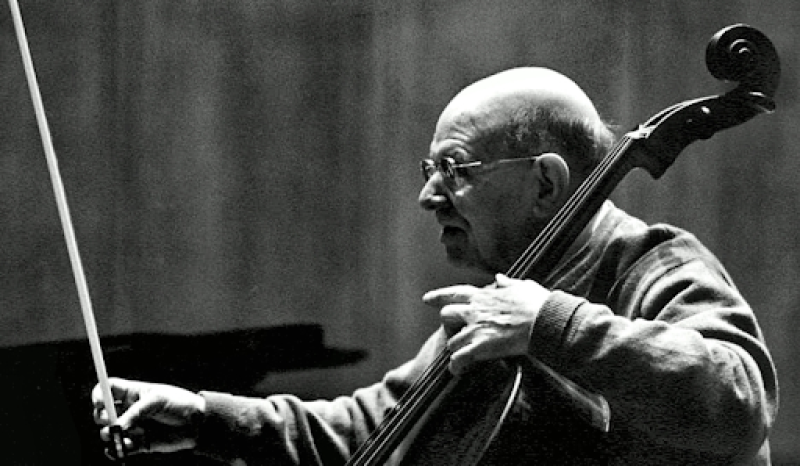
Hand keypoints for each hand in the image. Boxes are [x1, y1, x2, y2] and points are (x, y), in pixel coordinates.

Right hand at [92, 378, 205, 454]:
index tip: (99, 402)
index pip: (108, 389)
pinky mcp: (138, 444)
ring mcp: (132, 427)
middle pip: (102, 412)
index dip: (99, 394)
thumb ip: (135, 413)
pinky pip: (119, 449)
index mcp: (133, 393)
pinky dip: (116, 451)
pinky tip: (120, 449)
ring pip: (108, 432)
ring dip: (109, 435)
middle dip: (101, 417)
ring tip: (120, 436)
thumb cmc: (179, 404)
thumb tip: (115, 428)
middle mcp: (129, 410)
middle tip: (110, 420)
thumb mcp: (157, 400)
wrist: (197, 424)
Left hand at [423, 274, 549, 374]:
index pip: (454, 293)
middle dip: (449, 324)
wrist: (545, 321)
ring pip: (451, 340)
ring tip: (462, 353)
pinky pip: (459, 359)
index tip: (427, 299)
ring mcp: (476, 329)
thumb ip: (507, 283)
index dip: (439, 296)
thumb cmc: (537, 304)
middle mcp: (474, 311)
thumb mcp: (522, 286)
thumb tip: (499, 278)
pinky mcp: (481, 347)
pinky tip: (456, 370)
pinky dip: (456, 366)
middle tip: (455, 332)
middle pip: (446, 315)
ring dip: (456, 347)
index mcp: (483, 295)